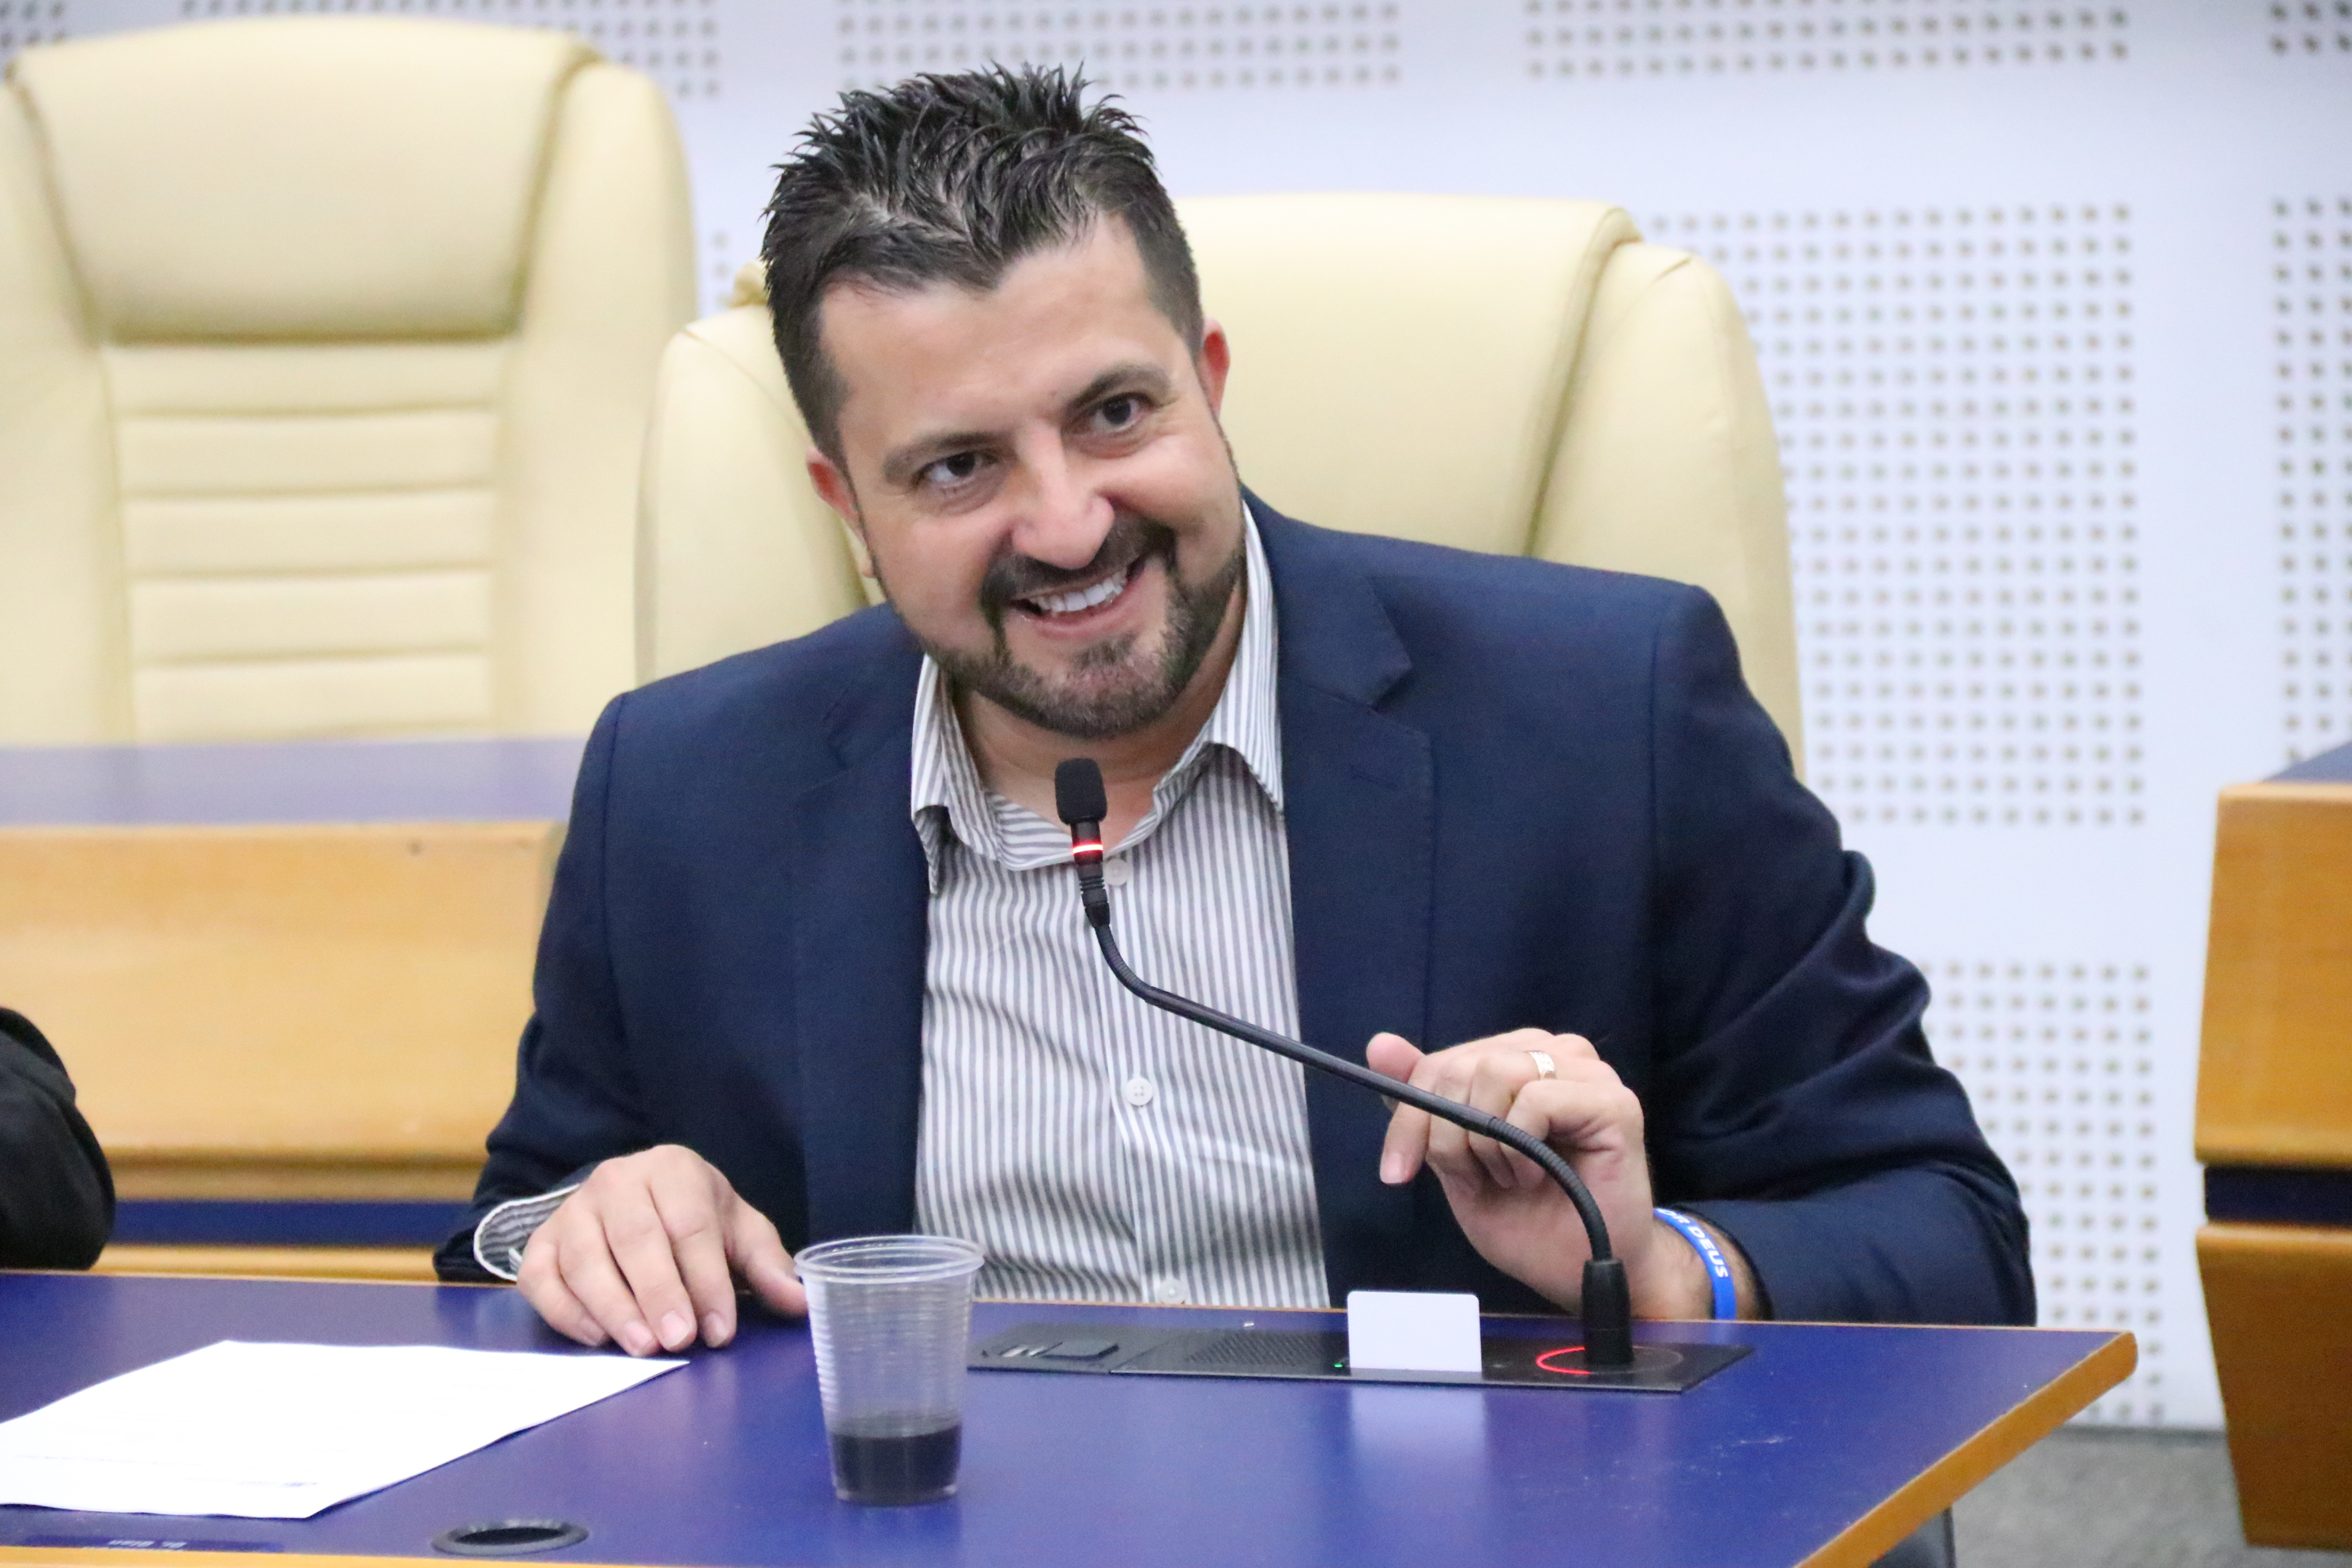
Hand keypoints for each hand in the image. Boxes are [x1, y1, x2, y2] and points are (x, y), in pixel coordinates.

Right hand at [515, 1145, 806, 1354]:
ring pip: (585, 1258)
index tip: (719, 1330)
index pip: (690, 1225)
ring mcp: (573, 1209)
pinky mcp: (540, 1241)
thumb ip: (766, 1265)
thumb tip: (800, 1303)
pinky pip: (541, 1277)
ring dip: (614, 1307)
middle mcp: (617, 1180)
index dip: (706, 1280)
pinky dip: (564, 1310)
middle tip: (678, 1340)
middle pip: (636, 1237)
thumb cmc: (692, 1217)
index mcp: (672, 1169)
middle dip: (659, 1292)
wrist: (634, 1198)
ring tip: (642, 1347)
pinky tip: (596, 1338)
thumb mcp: (736, 1230)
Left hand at [1368, 1028, 1712, 1317]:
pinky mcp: (1613, 1101)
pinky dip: (1520, 1146)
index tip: (1396, 1172)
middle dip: (1447, 1136)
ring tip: (1510, 1176)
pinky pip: (1536, 1099)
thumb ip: (1422, 1100)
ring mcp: (1587, 1073)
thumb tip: (1379, 1044)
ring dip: (1486, 1142)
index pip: (1440, 1063)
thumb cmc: (1524, 1216)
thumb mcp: (1454, 1157)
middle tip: (1473, 1180)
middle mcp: (1553, 1052)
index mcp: (1515, 1057)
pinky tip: (1536, 1175)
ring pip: (1496, 1073)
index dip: (1410, 1118)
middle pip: (1462, 1065)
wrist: (1576, 1270)